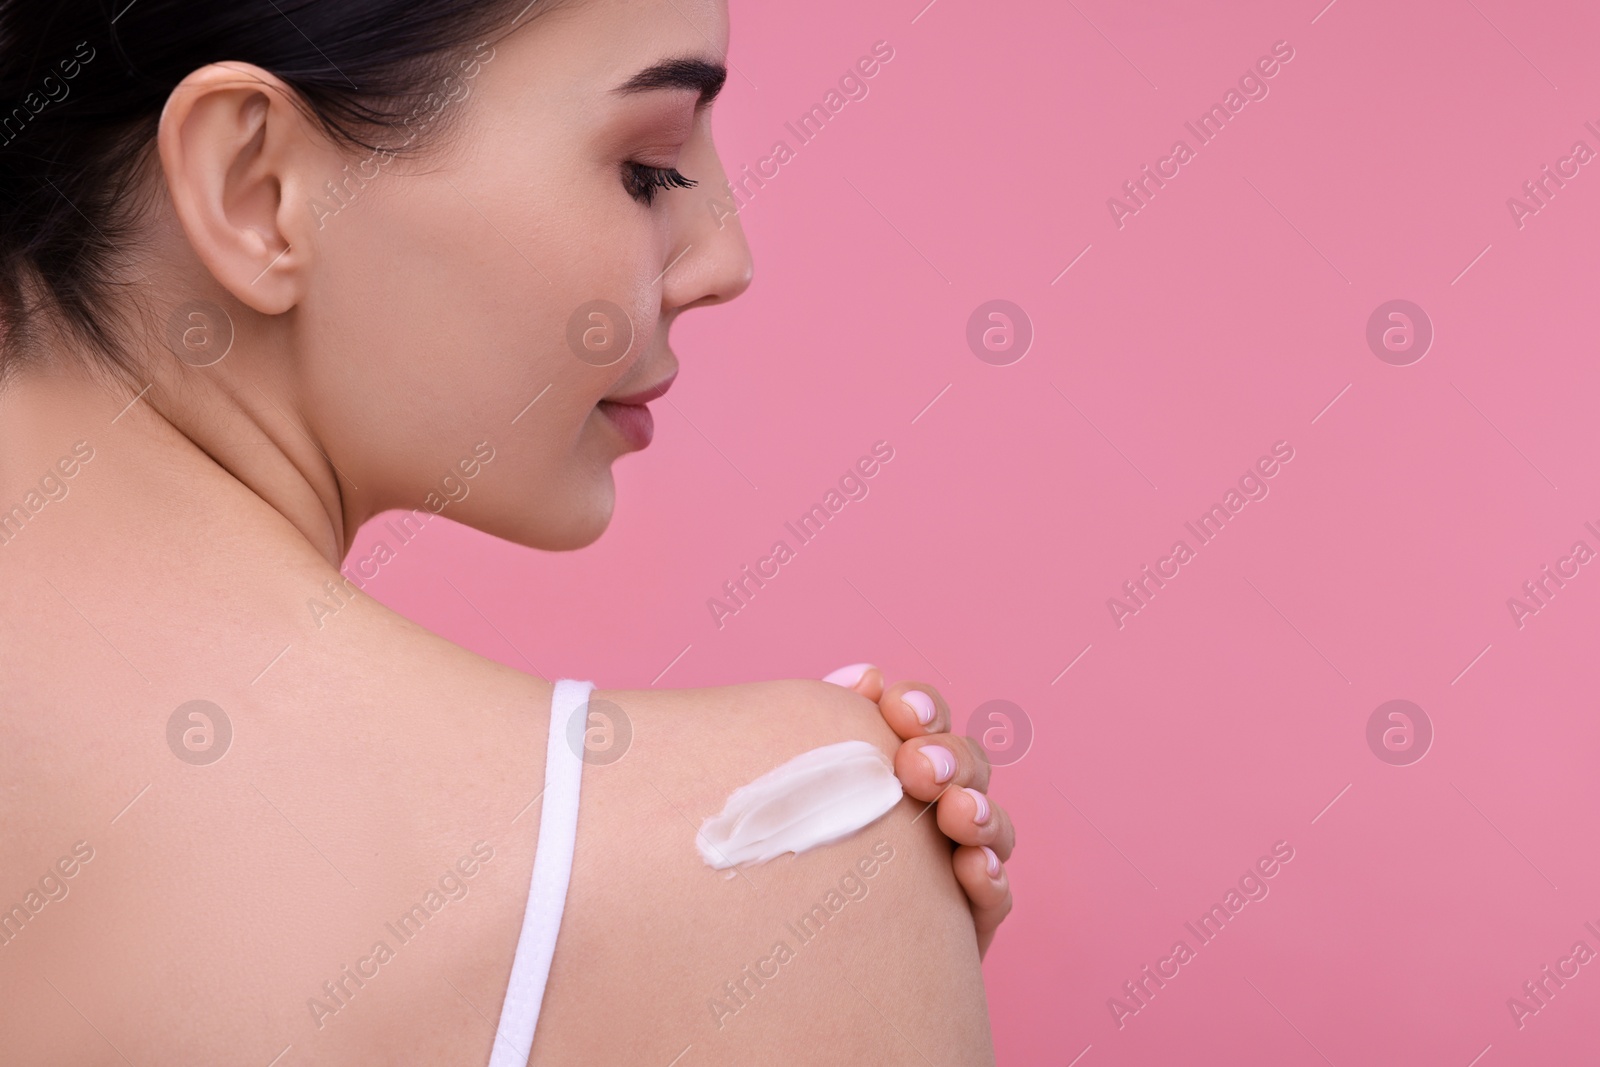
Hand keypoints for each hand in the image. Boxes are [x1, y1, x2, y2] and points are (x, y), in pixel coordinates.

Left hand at [823, 663, 1014, 958]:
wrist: (793, 959)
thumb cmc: (797, 855)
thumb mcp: (808, 789)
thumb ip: (834, 729)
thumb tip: (864, 675)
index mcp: (899, 763)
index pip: (924, 720)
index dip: (920, 707)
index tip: (897, 708)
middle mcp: (938, 804)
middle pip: (965, 764)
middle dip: (948, 758)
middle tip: (917, 769)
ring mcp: (960, 859)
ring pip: (991, 824)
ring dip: (979, 811)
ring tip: (958, 814)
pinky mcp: (967, 919)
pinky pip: (995, 894)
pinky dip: (990, 876)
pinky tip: (974, 868)